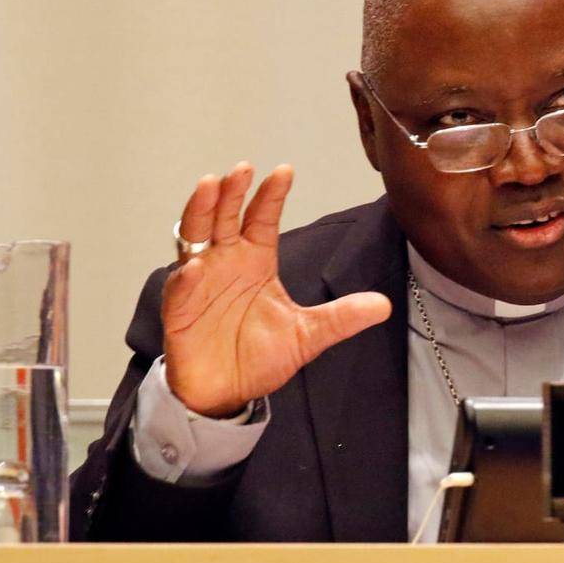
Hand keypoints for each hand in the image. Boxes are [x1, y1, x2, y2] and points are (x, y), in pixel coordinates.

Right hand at [162, 162, 391, 415]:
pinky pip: (180, 289)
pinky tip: (193, 267)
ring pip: (195, 238)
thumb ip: (342, 317)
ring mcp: (199, 283)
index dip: (271, 195)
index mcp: (255, 261)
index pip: (263, 219)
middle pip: (226, 217)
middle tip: (242, 170)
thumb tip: (384, 306)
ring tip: (209, 188)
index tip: (285, 171)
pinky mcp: (179, 310)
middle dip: (232, 193)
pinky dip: (185, 277)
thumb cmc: (260, 357)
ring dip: (201, 213)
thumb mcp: (308, 334)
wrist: (227, 392)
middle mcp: (225, 263)